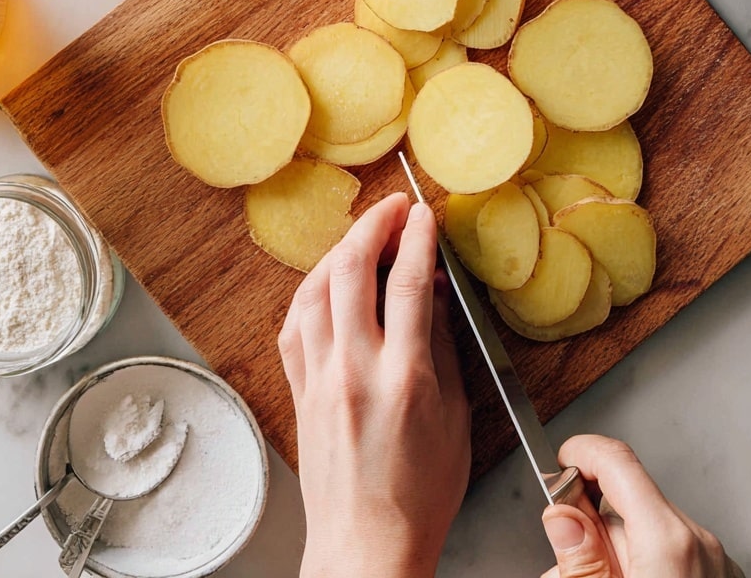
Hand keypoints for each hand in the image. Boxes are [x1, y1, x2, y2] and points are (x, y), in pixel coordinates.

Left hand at [278, 192, 470, 577]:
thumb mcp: (455, 417)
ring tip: (364, 234)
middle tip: (395, 207)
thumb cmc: (419, 494)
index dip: (418, 238)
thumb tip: (435, 289)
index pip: (409, 283)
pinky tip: (330, 279)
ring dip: (340, 249)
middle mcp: (354, 370)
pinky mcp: (298, 390)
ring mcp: (319, 378)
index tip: (425, 214)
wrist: (366, 547)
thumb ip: (443, 345)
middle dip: (375, 225)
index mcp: (404, 378)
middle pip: (353, 270)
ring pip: (316, 288)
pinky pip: (295, 321)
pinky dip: (313, 288)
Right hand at [542, 435, 743, 577]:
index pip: (616, 459)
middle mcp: (699, 541)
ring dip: (622, 553)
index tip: (558, 467)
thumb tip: (561, 515)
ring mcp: (717, 561)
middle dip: (594, 528)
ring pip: (649, 531)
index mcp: (668, 539)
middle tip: (575, 570)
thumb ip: (581, 557)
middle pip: (626, 503)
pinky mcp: (723, 575)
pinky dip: (651, 567)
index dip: (580, 453)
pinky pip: (675, 553)